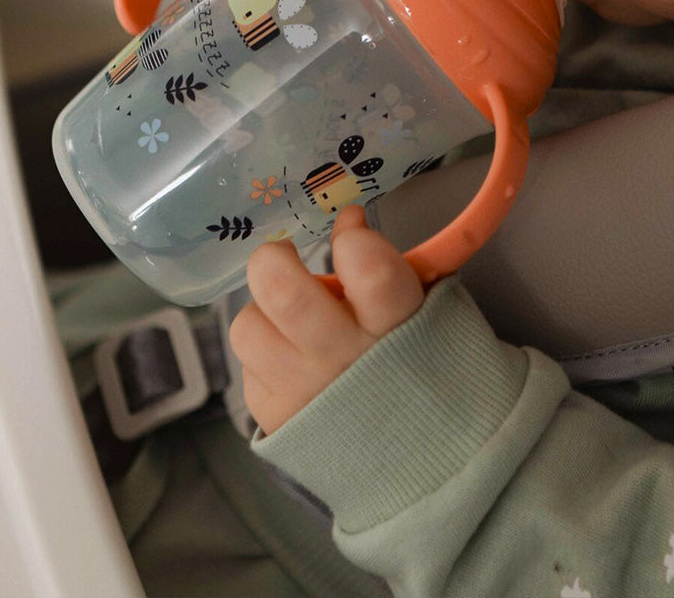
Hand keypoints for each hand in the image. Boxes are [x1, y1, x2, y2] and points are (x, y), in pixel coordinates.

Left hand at [228, 205, 425, 435]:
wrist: (424, 455)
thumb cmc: (423, 361)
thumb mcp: (426, 309)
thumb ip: (388, 263)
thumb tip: (345, 216)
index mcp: (395, 324)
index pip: (365, 264)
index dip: (353, 236)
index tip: (351, 231)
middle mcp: (343, 357)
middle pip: (281, 290)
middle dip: (274, 258)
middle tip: (284, 255)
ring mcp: (303, 390)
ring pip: (248, 326)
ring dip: (263, 313)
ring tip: (288, 316)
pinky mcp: (274, 416)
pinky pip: (249, 366)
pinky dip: (267, 353)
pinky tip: (294, 359)